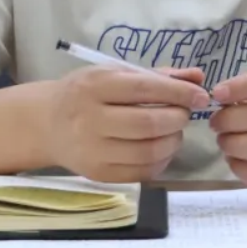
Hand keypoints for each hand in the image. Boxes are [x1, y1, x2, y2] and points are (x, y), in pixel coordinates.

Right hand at [44, 66, 209, 183]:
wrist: (46, 124)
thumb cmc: (86, 93)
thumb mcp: (114, 73)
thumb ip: (157, 75)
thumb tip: (198, 77)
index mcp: (95, 86)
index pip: (144, 89)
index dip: (179, 92)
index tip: (200, 96)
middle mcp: (90, 119)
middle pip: (148, 123)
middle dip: (178, 119)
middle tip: (184, 114)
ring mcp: (92, 150)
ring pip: (148, 152)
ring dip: (173, 141)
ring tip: (174, 131)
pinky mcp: (97, 174)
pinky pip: (141, 172)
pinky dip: (161, 161)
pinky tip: (161, 149)